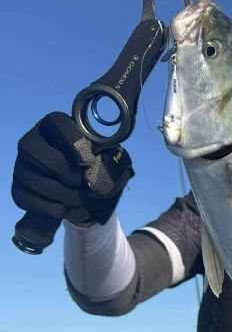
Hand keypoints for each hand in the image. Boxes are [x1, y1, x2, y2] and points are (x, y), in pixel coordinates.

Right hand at [12, 112, 133, 250]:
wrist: (89, 202)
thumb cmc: (99, 175)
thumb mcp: (112, 166)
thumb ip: (111, 162)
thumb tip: (97, 169)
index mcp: (56, 128)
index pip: (55, 122)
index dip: (71, 140)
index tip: (88, 160)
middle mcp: (32, 143)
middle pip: (33, 149)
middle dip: (62, 170)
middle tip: (80, 182)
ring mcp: (22, 167)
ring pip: (31, 178)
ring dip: (60, 194)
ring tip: (78, 200)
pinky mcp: (18, 190)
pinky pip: (27, 199)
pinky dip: (49, 208)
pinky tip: (63, 209)